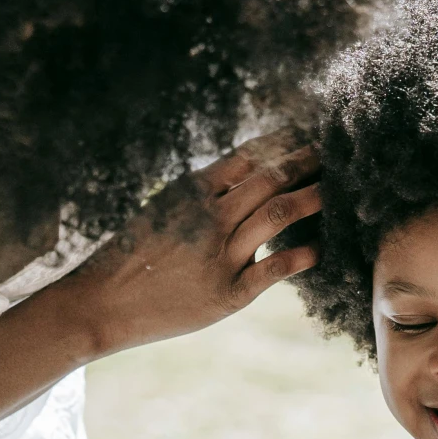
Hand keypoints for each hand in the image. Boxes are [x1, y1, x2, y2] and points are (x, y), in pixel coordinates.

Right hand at [52, 132, 320, 357]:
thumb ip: (202, 194)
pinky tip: (322, 249)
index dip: (283, 143)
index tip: (305, 136)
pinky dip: (303, 256)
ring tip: (337, 190)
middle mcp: (209, 217)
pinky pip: (275, 269)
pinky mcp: (227, 294)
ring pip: (279, 214)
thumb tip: (245, 174)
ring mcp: (220, 255)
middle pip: (271, 178)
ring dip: (312, 198)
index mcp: (192, 190)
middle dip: (306, 162)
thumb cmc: (130, 255)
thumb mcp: (162, 209)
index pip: (249, 155)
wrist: (101, 303)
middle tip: (334, 153)